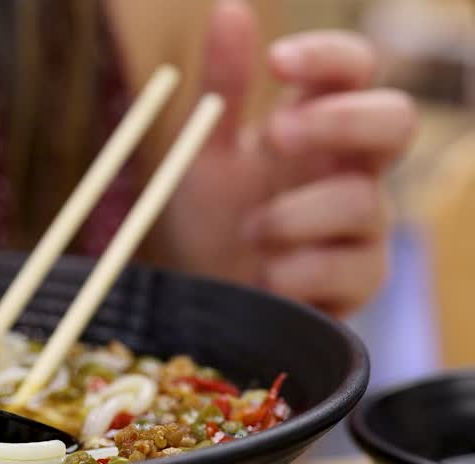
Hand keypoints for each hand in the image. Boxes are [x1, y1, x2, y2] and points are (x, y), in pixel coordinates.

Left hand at [158, 0, 416, 316]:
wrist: (203, 299)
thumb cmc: (212, 220)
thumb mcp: (203, 153)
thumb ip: (219, 89)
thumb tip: (229, 8)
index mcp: (320, 122)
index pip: (354, 68)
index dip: (327, 57)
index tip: (276, 62)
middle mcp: (353, 167)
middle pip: (397, 120)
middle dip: (339, 122)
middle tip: (274, 133)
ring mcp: (364, 225)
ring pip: (365, 200)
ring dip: (296, 213)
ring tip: (249, 230)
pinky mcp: (360, 281)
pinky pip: (351, 267)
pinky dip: (299, 270)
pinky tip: (266, 275)